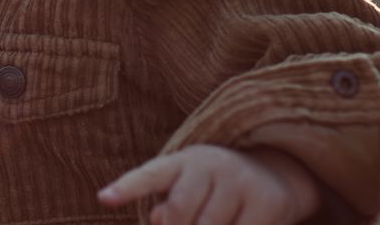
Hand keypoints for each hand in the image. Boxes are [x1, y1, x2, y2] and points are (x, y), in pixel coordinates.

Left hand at [97, 144, 319, 224]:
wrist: (274, 175)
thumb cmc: (215, 189)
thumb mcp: (187, 189)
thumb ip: (167, 206)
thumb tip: (157, 219)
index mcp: (182, 161)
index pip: (150, 174)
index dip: (126, 187)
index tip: (104, 198)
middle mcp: (209, 164)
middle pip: (179, 212)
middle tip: (191, 223)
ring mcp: (239, 181)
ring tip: (215, 220)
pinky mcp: (266, 202)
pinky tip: (234, 223)